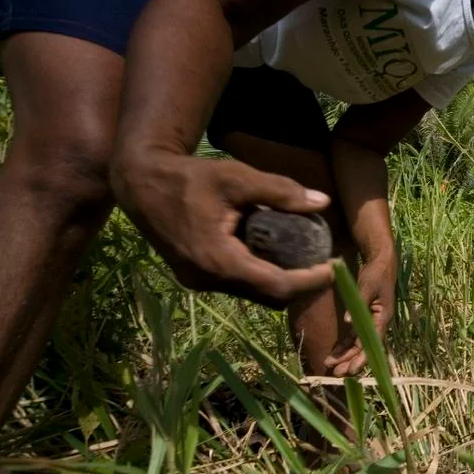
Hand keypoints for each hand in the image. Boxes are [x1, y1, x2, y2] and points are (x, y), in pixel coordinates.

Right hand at [111, 150, 334, 306]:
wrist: (140, 183)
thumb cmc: (190, 177)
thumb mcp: (237, 176)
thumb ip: (280, 191)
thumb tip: (323, 202)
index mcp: (219, 260)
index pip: (276, 285)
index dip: (309, 282)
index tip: (334, 268)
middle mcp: (207, 279)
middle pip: (266, 296)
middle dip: (298, 285)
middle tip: (323, 264)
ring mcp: (198, 282)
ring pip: (250, 293)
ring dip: (278, 281)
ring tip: (304, 258)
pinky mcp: (194, 277)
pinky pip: (235, 285)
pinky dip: (257, 274)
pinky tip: (271, 253)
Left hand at [325, 253, 396, 376]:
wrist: (380, 262)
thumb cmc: (376, 273)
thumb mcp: (368, 286)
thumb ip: (358, 304)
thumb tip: (349, 322)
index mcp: (383, 318)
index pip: (372, 343)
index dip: (362, 357)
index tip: (351, 370)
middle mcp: (378, 323)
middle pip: (364, 348)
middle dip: (351, 361)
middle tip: (336, 374)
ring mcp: (370, 322)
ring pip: (358, 344)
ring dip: (345, 356)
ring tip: (330, 367)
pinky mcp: (363, 318)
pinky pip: (354, 336)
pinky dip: (344, 346)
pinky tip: (334, 354)